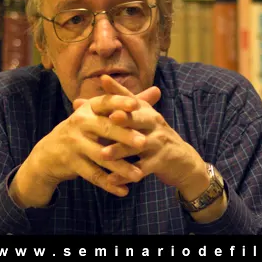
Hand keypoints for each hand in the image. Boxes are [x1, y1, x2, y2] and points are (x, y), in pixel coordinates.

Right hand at [9, 82, 150, 207]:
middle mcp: (79, 123)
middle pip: (104, 128)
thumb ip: (129, 105)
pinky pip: (93, 175)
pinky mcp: (71, 163)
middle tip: (143, 142)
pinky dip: (109, 184)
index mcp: (88, 109)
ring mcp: (73, 144)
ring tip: (139, 176)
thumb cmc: (83, 131)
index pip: (105, 103)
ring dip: (120, 167)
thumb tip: (158, 91)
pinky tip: (124, 191)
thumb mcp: (99, 114)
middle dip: (124, 136)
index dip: (119, 103)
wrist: (48, 154)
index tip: (136, 105)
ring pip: (100, 156)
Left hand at [75, 76, 207, 194]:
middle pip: (137, 119)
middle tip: (109, 118)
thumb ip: (111, 111)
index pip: (129, 98)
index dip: (117, 89)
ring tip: (103, 155)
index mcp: (146, 111)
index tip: (102, 80)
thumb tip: (77, 102)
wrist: (183, 162)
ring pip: (137, 145)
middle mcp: (154, 122)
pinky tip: (112, 181)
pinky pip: (142, 169)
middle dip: (123, 118)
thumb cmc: (154, 138)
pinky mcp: (162, 162)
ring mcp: (159, 142)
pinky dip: (126, 176)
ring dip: (120, 150)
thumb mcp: (138, 121)